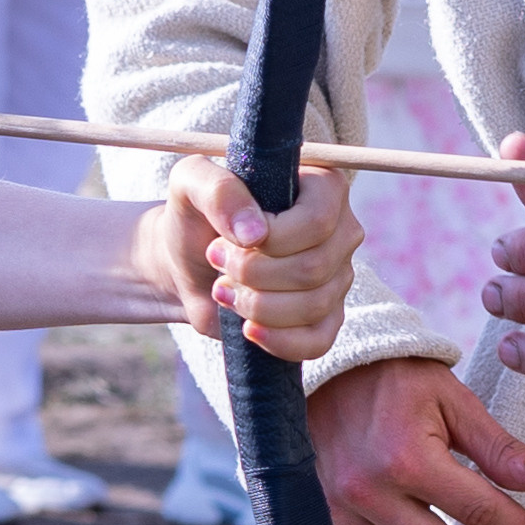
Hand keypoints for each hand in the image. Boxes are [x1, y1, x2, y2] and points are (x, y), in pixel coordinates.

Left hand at [154, 158, 361, 359]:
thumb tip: (254, 232)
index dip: (271, 238)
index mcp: (321, 187)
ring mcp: (337, 276)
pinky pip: (318, 341)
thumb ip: (218, 190)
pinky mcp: (324, 317)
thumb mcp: (189, 183)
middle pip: (313, 267)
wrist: (184, 261)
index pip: (317, 221)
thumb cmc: (193, 215)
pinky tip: (246, 328)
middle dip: (251, 273)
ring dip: (255, 304)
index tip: (225, 239)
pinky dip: (278, 341)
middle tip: (216, 261)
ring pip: (313, 305)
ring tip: (223, 288)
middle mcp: (340, 230)